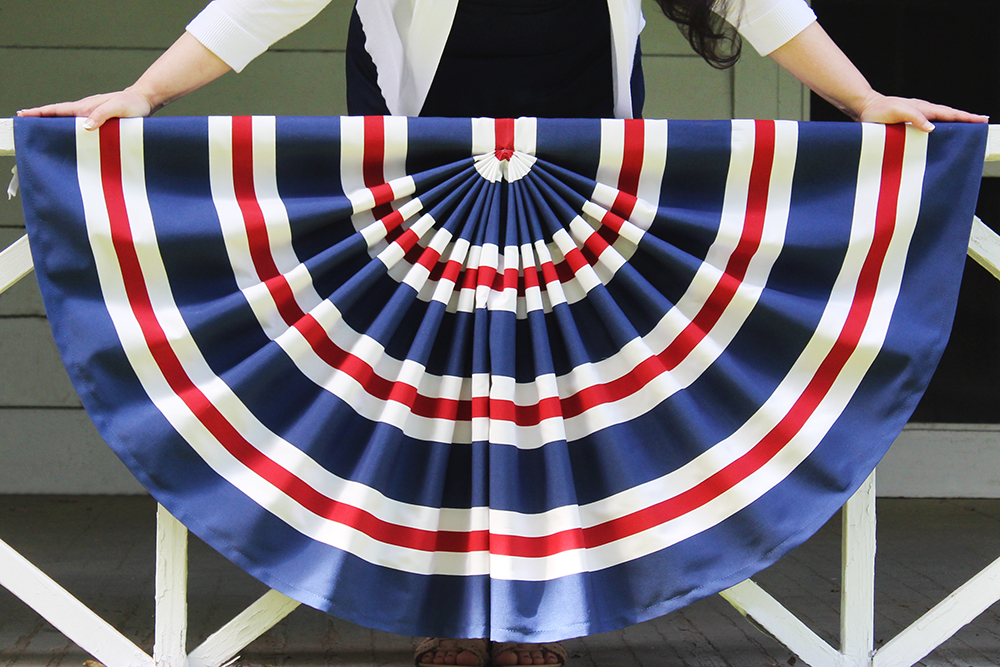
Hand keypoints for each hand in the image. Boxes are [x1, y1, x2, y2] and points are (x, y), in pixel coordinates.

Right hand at [18, 88, 155, 129]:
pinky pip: (80, 128)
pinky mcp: (100, 122)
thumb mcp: (117, 108)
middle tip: (25, 126)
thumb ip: (101, 115)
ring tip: (42, 134)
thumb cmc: (132, 104)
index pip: (57, 110)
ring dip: (54, 126)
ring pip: (68, 122)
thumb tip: (84, 126)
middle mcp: (85, 111)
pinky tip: (69, 139)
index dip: (39, 113)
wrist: (144, 101)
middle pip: (58, 116)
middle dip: (41, 120)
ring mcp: (92, 116)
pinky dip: (70, 132)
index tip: (23, 115)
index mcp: (85, 107)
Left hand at [854, 92, 989, 131]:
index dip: (966, 118)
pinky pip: (930, 124)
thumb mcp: (898, 113)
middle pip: (949, 115)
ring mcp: (917, 115)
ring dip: (954, 123)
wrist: (865, 107)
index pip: (950, 114)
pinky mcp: (909, 121)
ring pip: (941, 119)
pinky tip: (941, 133)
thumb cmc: (879, 110)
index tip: (981, 120)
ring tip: (967, 128)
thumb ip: (915, 118)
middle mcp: (923, 111)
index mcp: (923, 108)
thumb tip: (932, 128)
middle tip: (982, 122)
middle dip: (966, 119)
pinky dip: (940, 127)